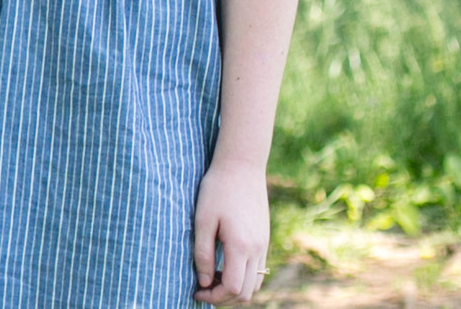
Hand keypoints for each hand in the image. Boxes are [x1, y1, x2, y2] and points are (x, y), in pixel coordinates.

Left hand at [192, 157, 269, 302]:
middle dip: (224, 297)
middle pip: (246, 292)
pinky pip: (258, 270)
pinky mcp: (264, 238)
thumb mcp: (203, 220)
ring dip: (235, 288)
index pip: (233, 288)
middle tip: (203, 287)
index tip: (196, 291)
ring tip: (213, 276)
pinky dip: (244, 276)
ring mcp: (264, 245)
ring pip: (255, 284)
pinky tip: (225, 264)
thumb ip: (203, 253)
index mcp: (241, 246)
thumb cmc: (217, 189)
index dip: (214, 296)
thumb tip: (205, 282)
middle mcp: (257, 250)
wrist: (242, 165)